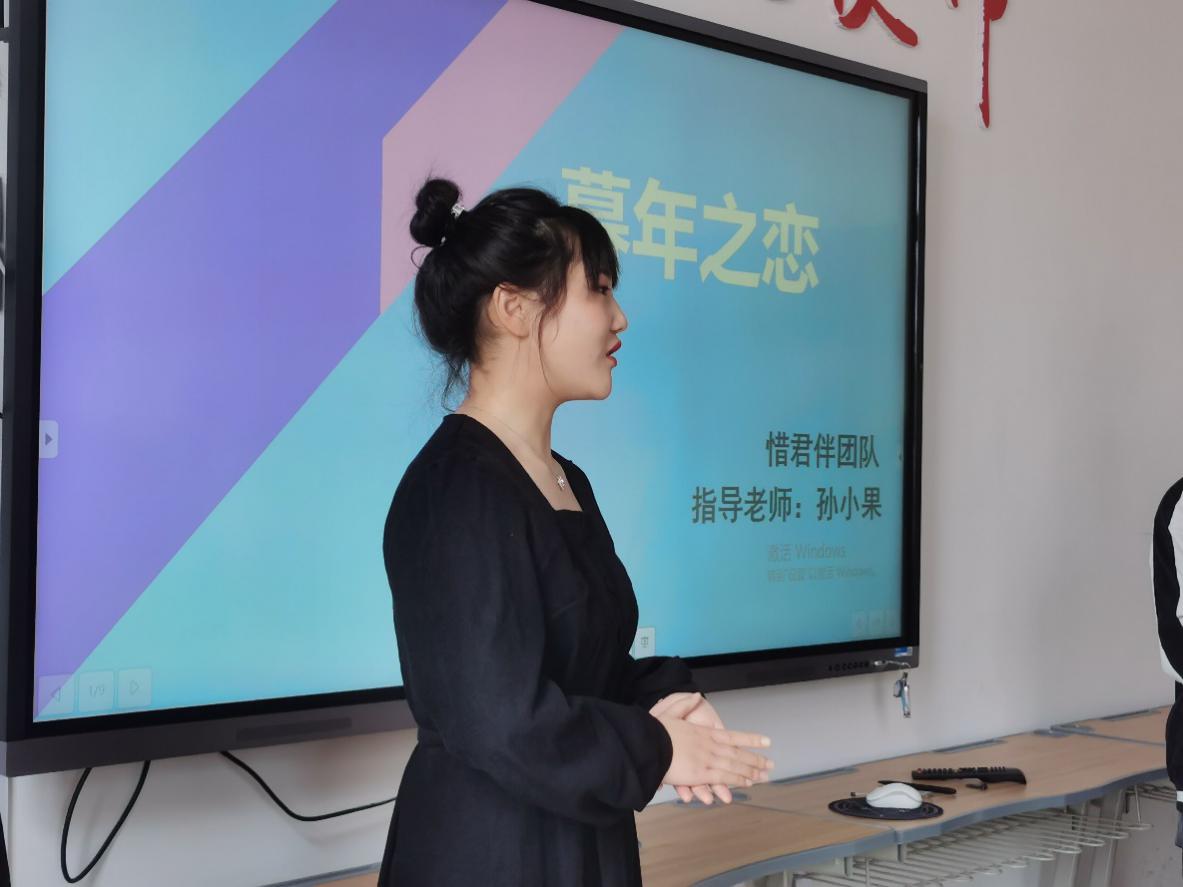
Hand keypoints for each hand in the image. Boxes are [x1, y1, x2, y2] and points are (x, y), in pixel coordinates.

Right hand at [651, 693, 772, 802]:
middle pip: (738, 753)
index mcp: (705, 732)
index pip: (734, 736)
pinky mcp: (701, 772)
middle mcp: (711, 745)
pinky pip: (724, 776)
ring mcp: (708, 759)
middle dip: (756, 759)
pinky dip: (737, 779)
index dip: (751, 739)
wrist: (649, 743)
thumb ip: (684, 705)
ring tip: (764, 775)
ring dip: (751, 771)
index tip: (766, 741)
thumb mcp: (670, 713)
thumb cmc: (656, 730)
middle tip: (770, 764)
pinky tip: (748, 782)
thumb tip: (695, 695)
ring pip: (735, 766)